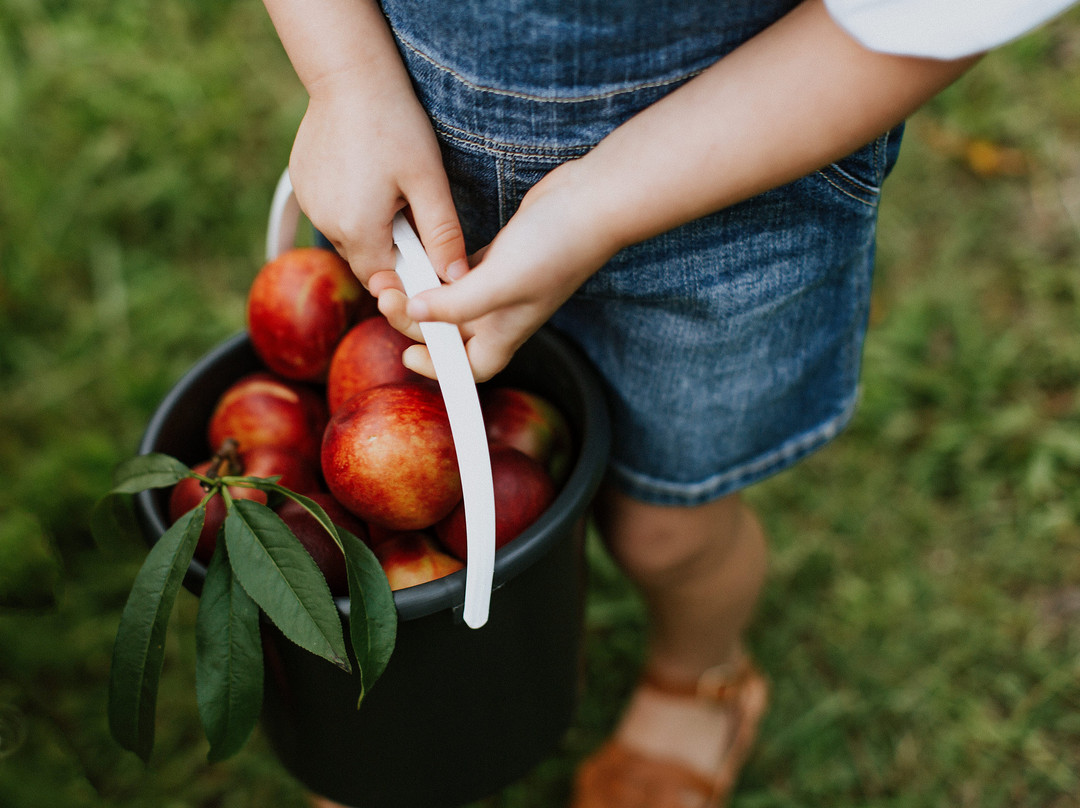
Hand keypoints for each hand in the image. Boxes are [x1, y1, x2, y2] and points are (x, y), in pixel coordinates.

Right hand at [287, 68, 468, 295]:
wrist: (350, 75)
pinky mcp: (302, 184)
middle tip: (411, 207)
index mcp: (357, 230)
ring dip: (370, 225)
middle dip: (391, 247)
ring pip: (348, 235)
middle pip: (365, 260)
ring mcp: (309, 203)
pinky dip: (350, 204)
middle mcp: (325, 223)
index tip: (425, 252)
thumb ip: (443, 235)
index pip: (383, 281)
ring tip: (389, 184)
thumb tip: (457, 278)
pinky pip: (331, 210)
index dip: (406, 275)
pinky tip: (366, 171)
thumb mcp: (429, 181)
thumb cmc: (395, 124)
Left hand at [377, 162, 622, 381]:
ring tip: (398, 274)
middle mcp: (503, 313)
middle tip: (389, 295)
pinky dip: (440, 268)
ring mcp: (503, 284)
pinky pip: (462, 272)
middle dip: (417, 320)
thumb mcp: (502, 280)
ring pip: (453, 301)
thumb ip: (457, 303)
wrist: (594, 203)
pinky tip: (424, 254)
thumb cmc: (558, 246)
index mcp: (507, 330)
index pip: (470, 369)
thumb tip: (415, 313)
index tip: (408, 355)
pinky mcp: (503, 256)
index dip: (439, 369)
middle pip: (451, 333)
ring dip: (425, 292)